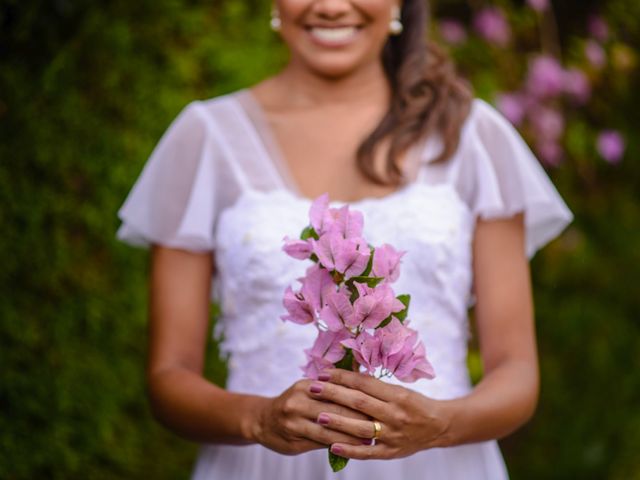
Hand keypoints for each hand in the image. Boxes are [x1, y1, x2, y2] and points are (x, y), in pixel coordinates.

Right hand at [249, 379, 372, 454]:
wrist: (262, 421)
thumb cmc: (293, 404)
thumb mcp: (307, 390)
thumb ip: (330, 390)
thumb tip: (362, 387)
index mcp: (306, 386)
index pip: (337, 390)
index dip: (357, 398)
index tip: (376, 403)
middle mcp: (298, 401)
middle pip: (335, 409)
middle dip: (359, 417)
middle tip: (379, 422)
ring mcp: (294, 422)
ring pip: (328, 429)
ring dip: (351, 435)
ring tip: (369, 438)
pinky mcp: (293, 440)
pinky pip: (320, 443)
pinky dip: (337, 445)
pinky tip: (351, 448)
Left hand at [308, 369, 451, 459]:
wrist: (439, 426)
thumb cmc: (415, 404)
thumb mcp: (399, 390)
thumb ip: (375, 386)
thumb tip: (347, 376)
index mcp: (396, 395)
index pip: (365, 384)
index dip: (343, 377)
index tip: (324, 373)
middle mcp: (394, 414)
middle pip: (359, 402)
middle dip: (334, 394)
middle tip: (313, 388)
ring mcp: (392, 435)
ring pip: (360, 428)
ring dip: (338, 421)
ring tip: (318, 415)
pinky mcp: (391, 452)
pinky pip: (367, 452)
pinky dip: (349, 450)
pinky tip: (332, 446)